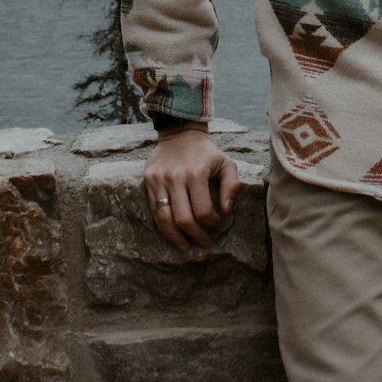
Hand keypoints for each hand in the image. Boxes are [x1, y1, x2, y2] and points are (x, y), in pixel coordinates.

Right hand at [143, 127, 240, 252]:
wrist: (180, 133)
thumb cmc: (207, 153)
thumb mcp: (226, 163)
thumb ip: (232, 186)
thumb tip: (227, 211)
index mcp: (196, 173)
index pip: (203, 210)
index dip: (213, 223)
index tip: (219, 225)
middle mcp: (175, 177)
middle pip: (183, 219)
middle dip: (196, 236)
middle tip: (205, 244)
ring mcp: (159, 179)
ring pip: (164, 219)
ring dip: (176, 238)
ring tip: (186, 247)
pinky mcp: (148, 180)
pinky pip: (154, 210)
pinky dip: (164, 226)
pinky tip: (173, 234)